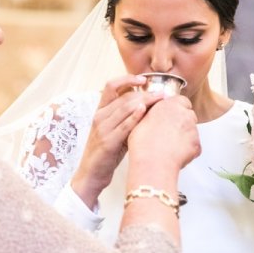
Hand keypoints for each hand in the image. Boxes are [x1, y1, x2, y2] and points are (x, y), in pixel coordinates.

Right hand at [71, 75, 160, 205]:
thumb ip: (127, 117)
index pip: (111, 86)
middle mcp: (100, 116)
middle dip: (145, 93)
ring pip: (124, 107)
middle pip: (124, 97)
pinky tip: (145, 111)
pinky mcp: (107, 142)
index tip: (143, 79)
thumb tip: (149, 105)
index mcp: (100, 111)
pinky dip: (134, 117)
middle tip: (162, 94)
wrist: (91, 173)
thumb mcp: (115, 130)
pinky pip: (123, 126)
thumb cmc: (106, 152)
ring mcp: (102, 129)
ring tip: (159, 100)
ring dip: (144, 101)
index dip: (127, 79)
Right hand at [129, 95, 200, 171]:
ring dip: (184, 136)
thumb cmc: (143, 144)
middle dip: (181, 123)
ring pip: (192, 131)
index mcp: (170, 105)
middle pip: (188, 115)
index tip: (171, 116)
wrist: (152, 163)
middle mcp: (184, 114)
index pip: (181, 101)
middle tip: (169, 133)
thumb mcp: (141, 121)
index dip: (176, 110)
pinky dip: (187, 150)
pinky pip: (194, 146)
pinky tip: (175, 154)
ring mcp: (193, 129)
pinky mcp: (197, 144)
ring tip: (170, 146)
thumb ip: (152, 113)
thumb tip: (151, 113)